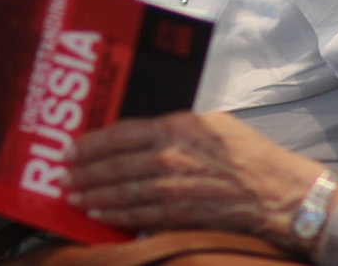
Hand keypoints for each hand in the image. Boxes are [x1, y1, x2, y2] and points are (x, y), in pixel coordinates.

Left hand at [64, 111, 330, 251]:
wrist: (274, 191)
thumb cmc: (248, 153)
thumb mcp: (211, 123)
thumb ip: (176, 124)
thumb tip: (144, 130)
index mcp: (177, 127)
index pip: (121, 133)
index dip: (92, 142)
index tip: (72, 147)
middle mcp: (169, 156)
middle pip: (114, 165)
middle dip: (84, 171)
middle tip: (63, 175)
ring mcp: (172, 187)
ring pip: (121, 191)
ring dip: (92, 193)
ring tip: (73, 194)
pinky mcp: (177, 213)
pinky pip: (137, 213)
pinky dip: (114, 213)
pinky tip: (98, 212)